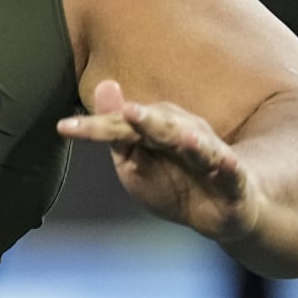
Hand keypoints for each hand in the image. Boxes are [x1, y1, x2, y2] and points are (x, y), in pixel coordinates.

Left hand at [57, 79, 260, 241]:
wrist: (220, 212)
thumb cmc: (172, 183)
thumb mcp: (135, 164)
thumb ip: (118, 133)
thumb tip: (104, 85)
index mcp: (156, 131)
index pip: (122, 127)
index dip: (96, 128)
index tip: (64, 128)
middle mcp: (183, 135)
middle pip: (162, 127)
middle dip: (148, 120)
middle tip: (129, 112)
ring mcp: (209, 155)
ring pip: (199, 145)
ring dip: (191, 140)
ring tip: (181, 135)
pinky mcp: (232, 179)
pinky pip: (230, 171)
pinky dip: (228, 166)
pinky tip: (226, 161)